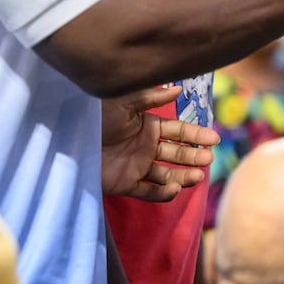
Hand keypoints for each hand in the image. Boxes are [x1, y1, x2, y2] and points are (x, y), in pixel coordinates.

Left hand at [101, 85, 220, 201]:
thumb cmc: (95, 116)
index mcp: (148, 126)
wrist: (69, 137)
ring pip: (168, 174)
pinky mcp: (125, 184)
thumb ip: (152, 97)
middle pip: (177, 154)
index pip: (179, 132)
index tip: (213, 139)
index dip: (196, 136)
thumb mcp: (124, 101)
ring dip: (184, 176)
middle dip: (194, 157)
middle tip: (208, 159)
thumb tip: (179, 89)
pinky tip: (175, 189)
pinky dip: (163, 193)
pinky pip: (149, 191)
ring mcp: (136, 166)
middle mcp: (145, 147)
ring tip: (198, 176)